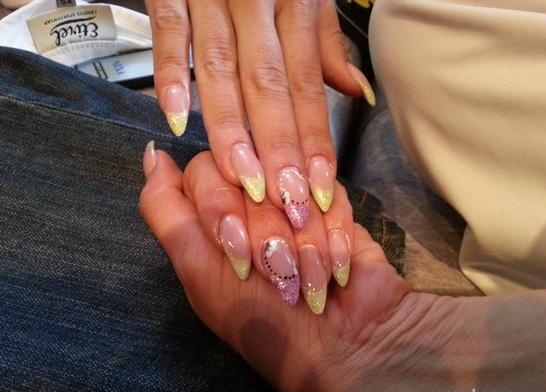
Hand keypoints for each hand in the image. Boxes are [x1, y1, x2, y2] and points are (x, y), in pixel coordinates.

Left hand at [143, 141, 361, 312]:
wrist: (345, 347)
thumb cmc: (264, 321)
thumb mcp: (200, 273)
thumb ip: (166, 211)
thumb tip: (152, 154)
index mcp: (210, 220)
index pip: (203, 171)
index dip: (219, 204)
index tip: (236, 252)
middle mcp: (248, 205)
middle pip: (248, 172)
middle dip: (264, 227)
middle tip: (277, 270)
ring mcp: (291, 201)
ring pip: (289, 177)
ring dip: (301, 238)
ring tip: (309, 279)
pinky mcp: (331, 204)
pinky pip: (326, 188)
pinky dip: (330, 234)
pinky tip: (334, 269)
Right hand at [145, 0, 374, 229]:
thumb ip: (327, 45)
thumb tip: (357, 93)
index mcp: (297, 5)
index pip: (308, 84)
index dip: (315, 140)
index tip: (320, 188)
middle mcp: (259, 3)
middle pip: (270, 85)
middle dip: (279, 146)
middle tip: (285, 200)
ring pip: (223, 68)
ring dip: (231, 127)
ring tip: (242, 178)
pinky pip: (171, 34)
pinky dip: (171, 75)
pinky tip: (176, 118)